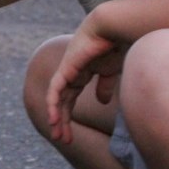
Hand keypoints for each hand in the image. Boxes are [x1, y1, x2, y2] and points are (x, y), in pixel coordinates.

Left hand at [46, 27, 123, 143]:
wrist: (112, 28)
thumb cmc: (114, 45)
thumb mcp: (111, 72)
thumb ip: (105, 86)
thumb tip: (102, 101)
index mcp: (80, 74)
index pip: (70, 99)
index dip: (69, 117)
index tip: (71, 136)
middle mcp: (70, 74)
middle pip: (62, 103)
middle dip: (61, 122)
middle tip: (63, 140)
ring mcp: (66, 71)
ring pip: (57, 99)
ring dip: (56, 118)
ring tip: (57, 134)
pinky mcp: (66, 69)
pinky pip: (56, 90)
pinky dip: (54, 105)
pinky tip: (54, 118)